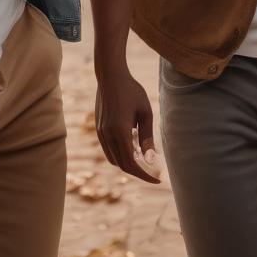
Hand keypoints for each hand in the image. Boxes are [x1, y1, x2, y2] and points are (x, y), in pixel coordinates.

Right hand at [95, 64, 160, 183]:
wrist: (110, 76)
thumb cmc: (132, 91)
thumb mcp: (144, 112)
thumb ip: (146, 137)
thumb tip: (150, 159)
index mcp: (120, 133)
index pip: (131, 164)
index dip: (144, 175)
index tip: (157, 180)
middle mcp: (107, 136)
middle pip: (122, 165)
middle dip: (138, 172)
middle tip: (153, 173)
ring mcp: (101, 133)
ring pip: (114, 159)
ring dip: (128, 163)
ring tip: (144, 160)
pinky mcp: (99, 129)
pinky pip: (109, 150)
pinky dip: (121, 154)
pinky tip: (133, 148)